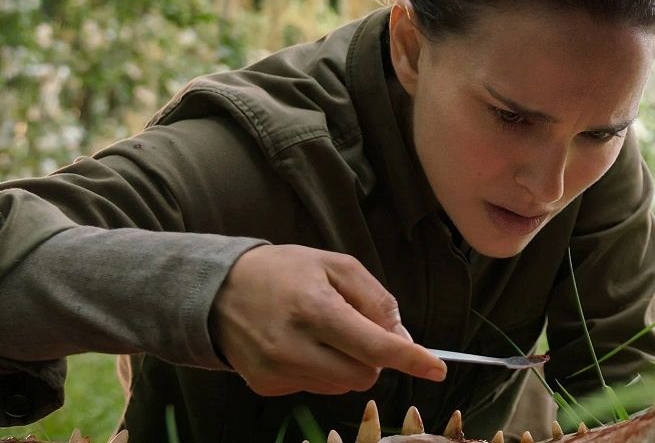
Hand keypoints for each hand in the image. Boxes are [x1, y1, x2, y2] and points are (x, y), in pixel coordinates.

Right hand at [211, 245, 446, 396]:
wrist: (216, 290)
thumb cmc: (284, 271)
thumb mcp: (335, 266)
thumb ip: (375, 299)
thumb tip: (401, 337)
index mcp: (315, 310)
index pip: (375, 347)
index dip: (411, 359)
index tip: (438, 369)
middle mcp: (293, 347)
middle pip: (363, 376)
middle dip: (375, 359)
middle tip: (360, 331)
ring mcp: (277, 371)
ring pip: (341, 387)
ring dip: (348, 366)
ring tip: (325, 334)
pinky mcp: (265, 386)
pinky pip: (315, 389)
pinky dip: (322, 372)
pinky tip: (302, 346)